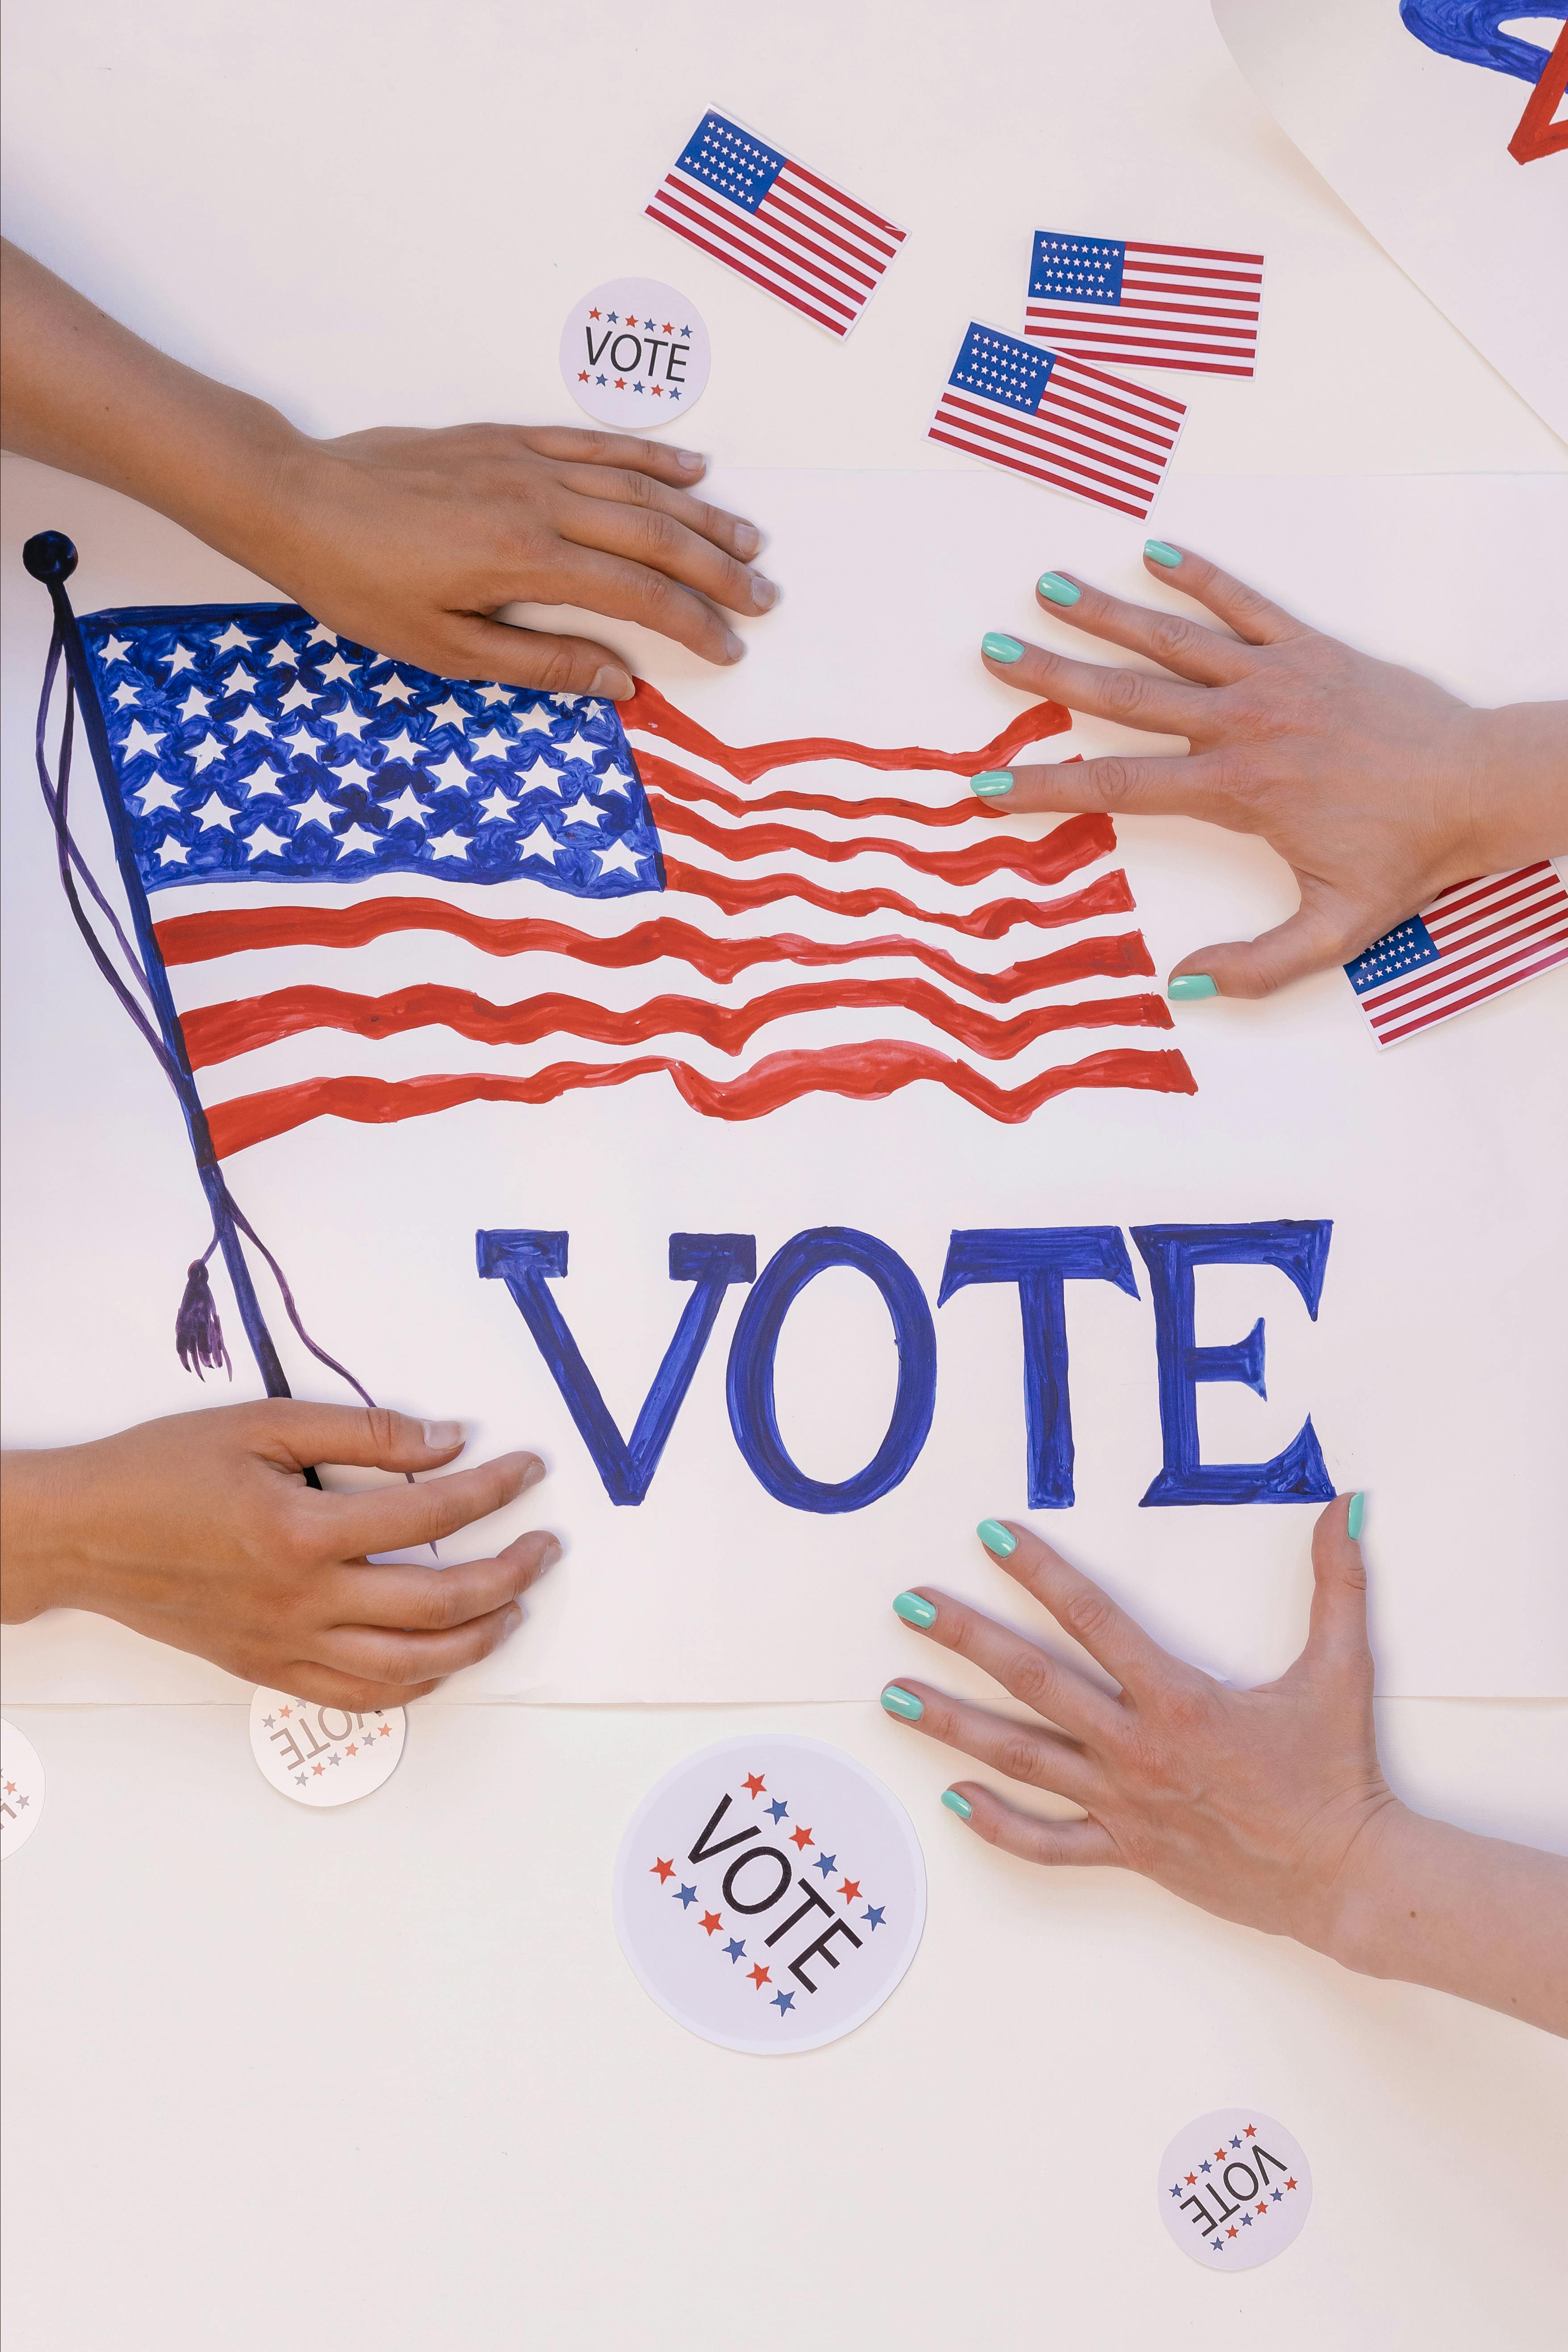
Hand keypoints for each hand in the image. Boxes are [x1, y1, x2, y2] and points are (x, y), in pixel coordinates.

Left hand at [0, 242, 775, 700]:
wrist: (296, 501)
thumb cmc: (360, 584)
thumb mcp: (446, 649)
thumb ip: (538, 663)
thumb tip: (618, 682)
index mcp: (527, 560)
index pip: (638, 594)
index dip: (694, 622)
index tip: (731, 648)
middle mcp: (539, 502)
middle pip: (654, 533)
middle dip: (717, 568)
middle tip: (763, 597)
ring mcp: (525, 462)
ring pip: (636, 484)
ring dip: (699, 513)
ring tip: (747, 539)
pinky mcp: (506, 440)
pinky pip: (594, 443)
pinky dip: (647, 454)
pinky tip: (687, 465)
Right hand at [0, 1403, 556, 1704]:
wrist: (84, 1533)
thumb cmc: (163, 1470)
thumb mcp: (264, 1422)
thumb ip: (364, 1432)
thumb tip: (448, 1440)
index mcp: (302, 1531)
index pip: (429, 1510)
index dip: (493, 1489)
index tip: (528, 1469)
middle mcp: (301, 1600)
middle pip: (438, 1604)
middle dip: (508, 1574)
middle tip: (544, 1548)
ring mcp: (285, 1645)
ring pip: (408, 1667)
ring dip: (475, 1640)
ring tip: (511, 1608)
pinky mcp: (267, 1669)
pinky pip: (358, 1695)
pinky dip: (413, 1683)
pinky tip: (440, 1659)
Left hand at [881, 1501, 1567, 2031]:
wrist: (1345, 1877)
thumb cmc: (1337, 1773)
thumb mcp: (1343, 1668)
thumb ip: (1337, 1582)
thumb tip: (1345, 1505)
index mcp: (1179, 1699)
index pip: (1093, 1620)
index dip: (1041, 1574)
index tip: (991, 1539)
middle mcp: (1138, 1748)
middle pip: (1033, 1683)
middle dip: (965, 1640)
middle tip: (909, 1605)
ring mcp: (1125, 1804)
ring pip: (1020, 1760)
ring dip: (952, 1726)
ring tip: (894, 1697)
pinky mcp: (1128, 1852)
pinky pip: (1048, 1844)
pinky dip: (998, 1826)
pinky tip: (952, 1800)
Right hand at [972, 547, 1567, 995]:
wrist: (1480, 787)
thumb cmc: (1409, 858)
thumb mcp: (1335, 931)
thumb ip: (1257, 965)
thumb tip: (1184, 984)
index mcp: (1236, 791)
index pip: (1117, 786)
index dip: (1044, 789)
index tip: (986, 784)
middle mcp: (1243, 725)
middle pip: (1125, 697)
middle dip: (1052, 676)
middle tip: (992, 652)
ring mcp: (1275, 678)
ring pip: (1173, 639)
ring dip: (1107, 613)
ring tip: (1049, 588)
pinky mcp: (1311, 648)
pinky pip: (1245, 603)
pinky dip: (1201, 576)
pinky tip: (1157, 552)